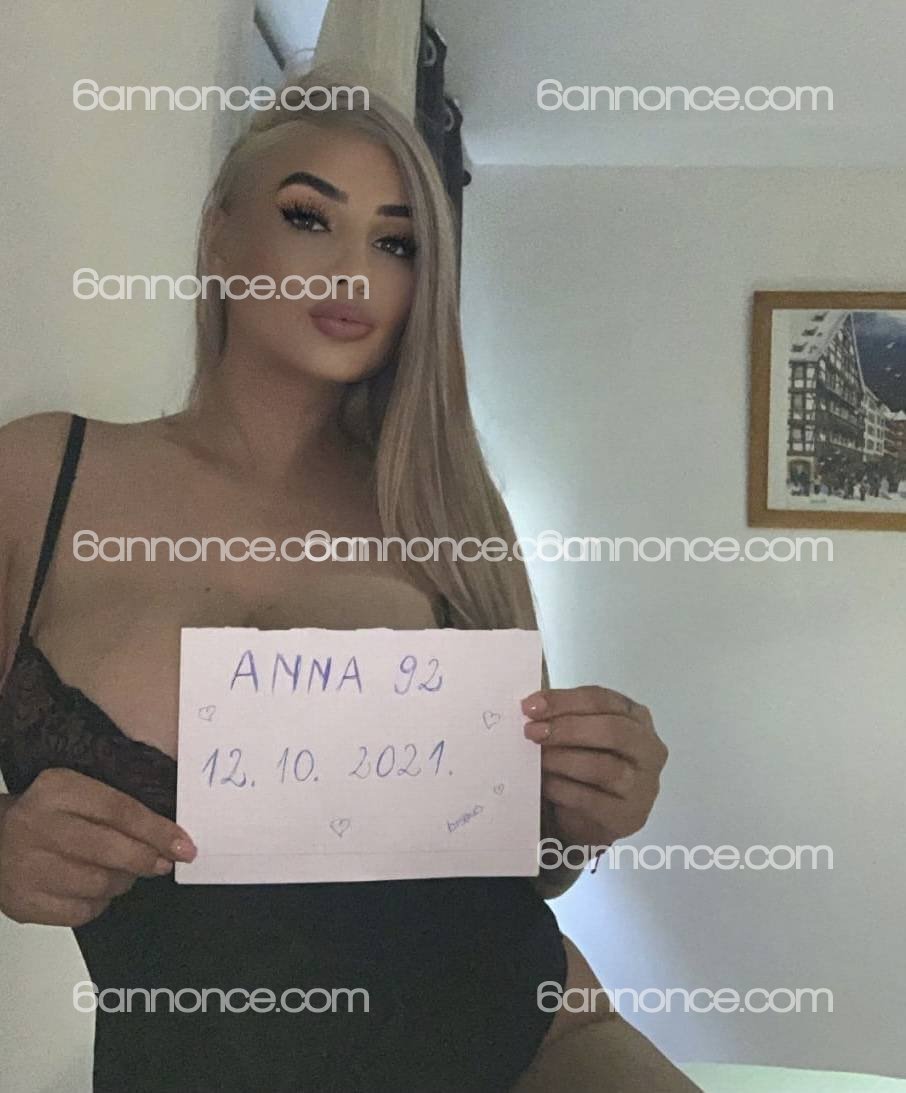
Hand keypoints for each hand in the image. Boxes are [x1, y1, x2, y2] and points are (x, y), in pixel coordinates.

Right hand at [0, 768, 196, 926]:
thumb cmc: (48, 815)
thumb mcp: (78, 794)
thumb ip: (120, 809)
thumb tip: (169, 837)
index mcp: (57, 789)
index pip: (120, 810)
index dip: (158, 831)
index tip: (184, 845)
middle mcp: (38, 826)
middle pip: (111, 850)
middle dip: (145, 859)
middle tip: (162, 863)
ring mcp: (26, 867)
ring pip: (99, 884)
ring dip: (122, 882)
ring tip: (121, 873)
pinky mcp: (23, 903)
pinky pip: (80, 912)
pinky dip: (98, 903)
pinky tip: (95, 890)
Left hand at [522, 685, 667, 850]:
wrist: (594, 817)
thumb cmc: (587, 765)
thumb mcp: (582, 734)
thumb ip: (565, 717)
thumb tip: (532, 708)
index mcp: (636, 717)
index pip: (602, 700)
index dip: (564, 700)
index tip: (530, 706)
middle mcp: (649, 748)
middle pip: (611, 729)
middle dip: (567, 728)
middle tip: (532, 731)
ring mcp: (643, 784)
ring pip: (603, 766)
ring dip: (563, 760)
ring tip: (538, 759)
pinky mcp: (628, 815)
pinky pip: (592, 799)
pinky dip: (563, 789)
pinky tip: (545, 784)